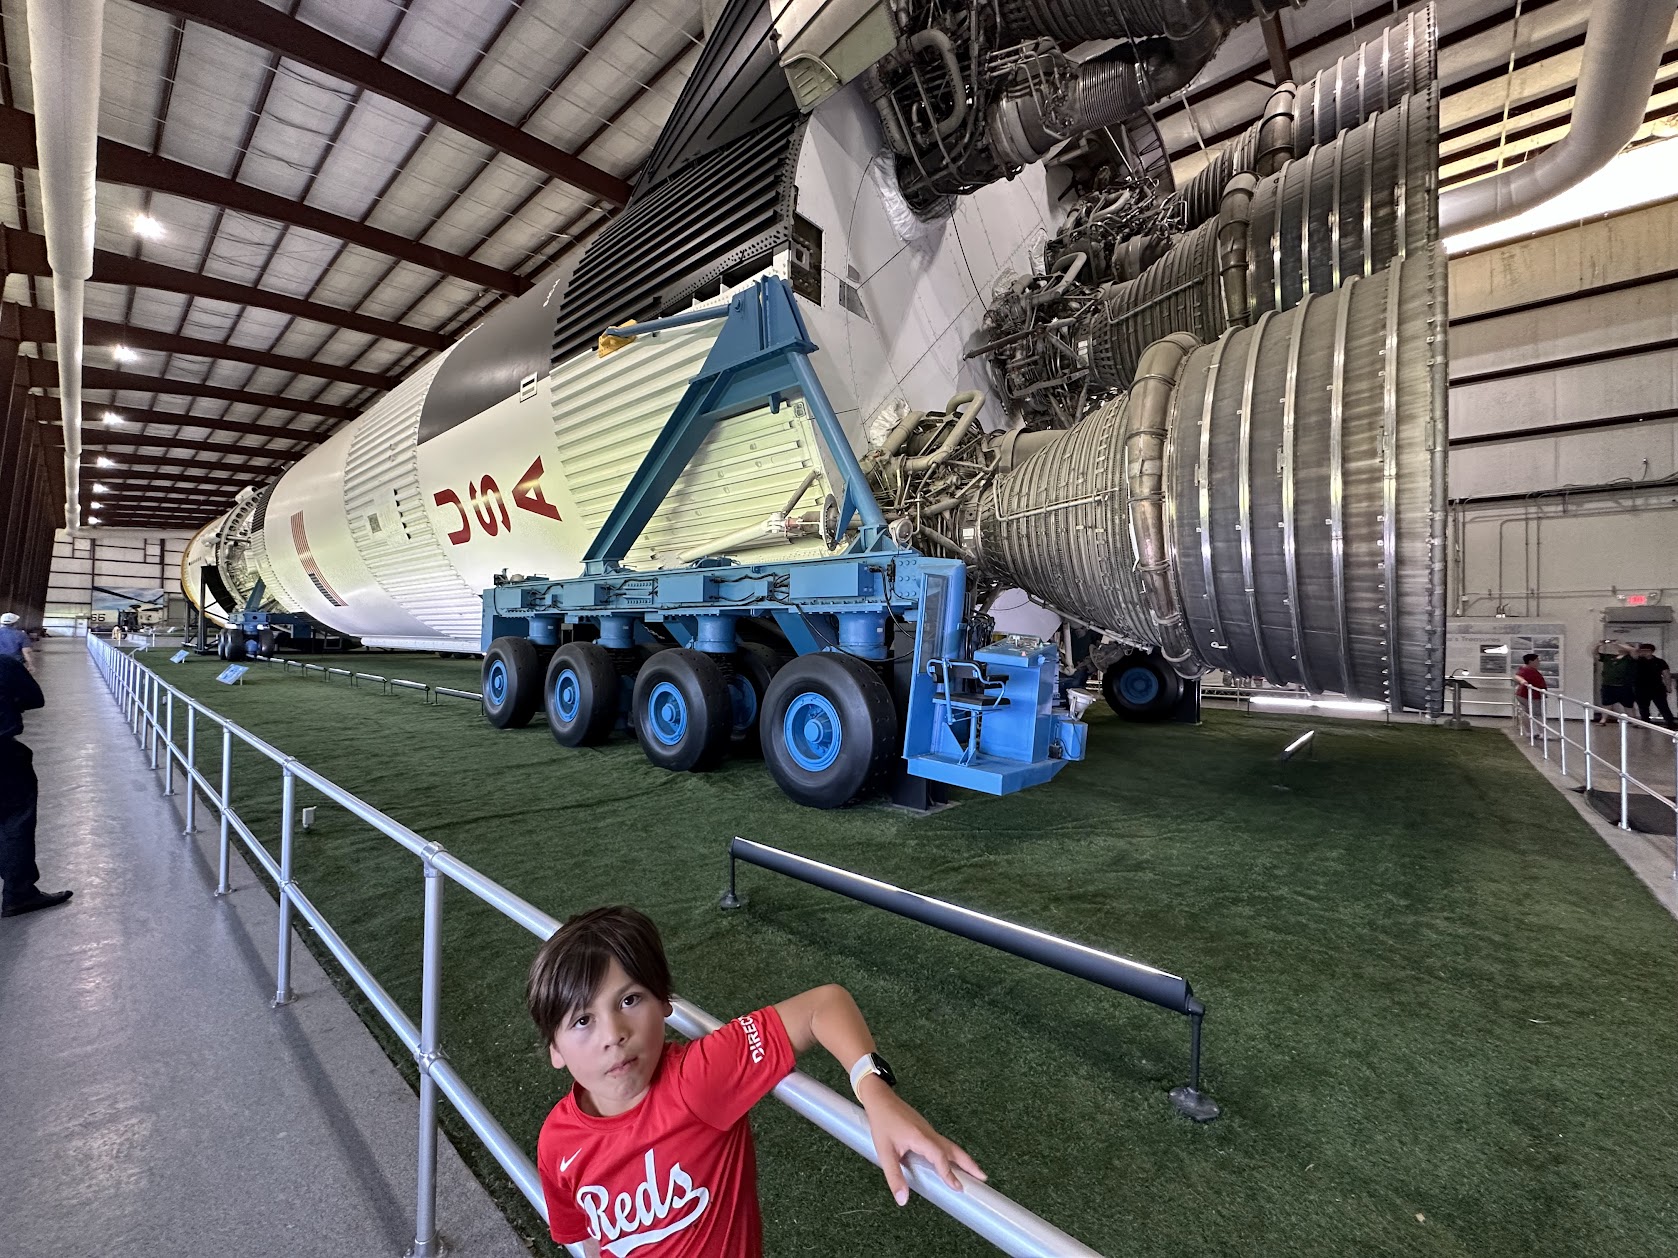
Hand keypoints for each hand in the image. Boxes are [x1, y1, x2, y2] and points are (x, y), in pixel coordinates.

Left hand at [858, 1077, 985, 1204]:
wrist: (881, 1098)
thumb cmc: (882, 1123)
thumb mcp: (885, 1152)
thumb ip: (894, 1177)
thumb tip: (902, 1200)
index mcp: (921, 1138)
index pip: (940, 1157)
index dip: (949, 1173)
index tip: (958, 1187)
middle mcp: (929, 1134)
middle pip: (954, 1150)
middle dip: (969, 1164)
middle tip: (983, 1177)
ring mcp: (929, 1131)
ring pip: (950, 1146)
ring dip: (963, 1159)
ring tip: (975, 1172)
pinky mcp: (926, 1130)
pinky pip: (944, 1143)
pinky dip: (953, 1153)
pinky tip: (952, 1160)